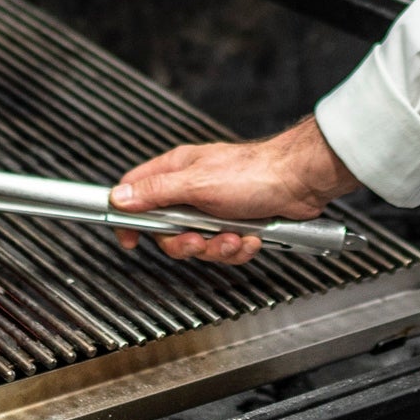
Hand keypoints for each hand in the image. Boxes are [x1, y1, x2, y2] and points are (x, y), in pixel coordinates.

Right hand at [109, 116, 359, 264]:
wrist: (300, 183)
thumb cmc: (254, 172)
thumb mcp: (197, 184)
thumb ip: (156, 192)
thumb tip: (119, 197)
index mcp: (176, 171)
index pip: (136, 191)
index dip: (128, 216)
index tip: (129, 239)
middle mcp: (191, 189)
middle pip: (167, 229)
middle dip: (185, 243)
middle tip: (198, 240)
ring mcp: (213, 208)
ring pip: (197, 243)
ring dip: (216, 248)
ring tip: (234, 238)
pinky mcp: (234, 223)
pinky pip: (223, 248)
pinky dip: (237, 248)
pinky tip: (249, 238)